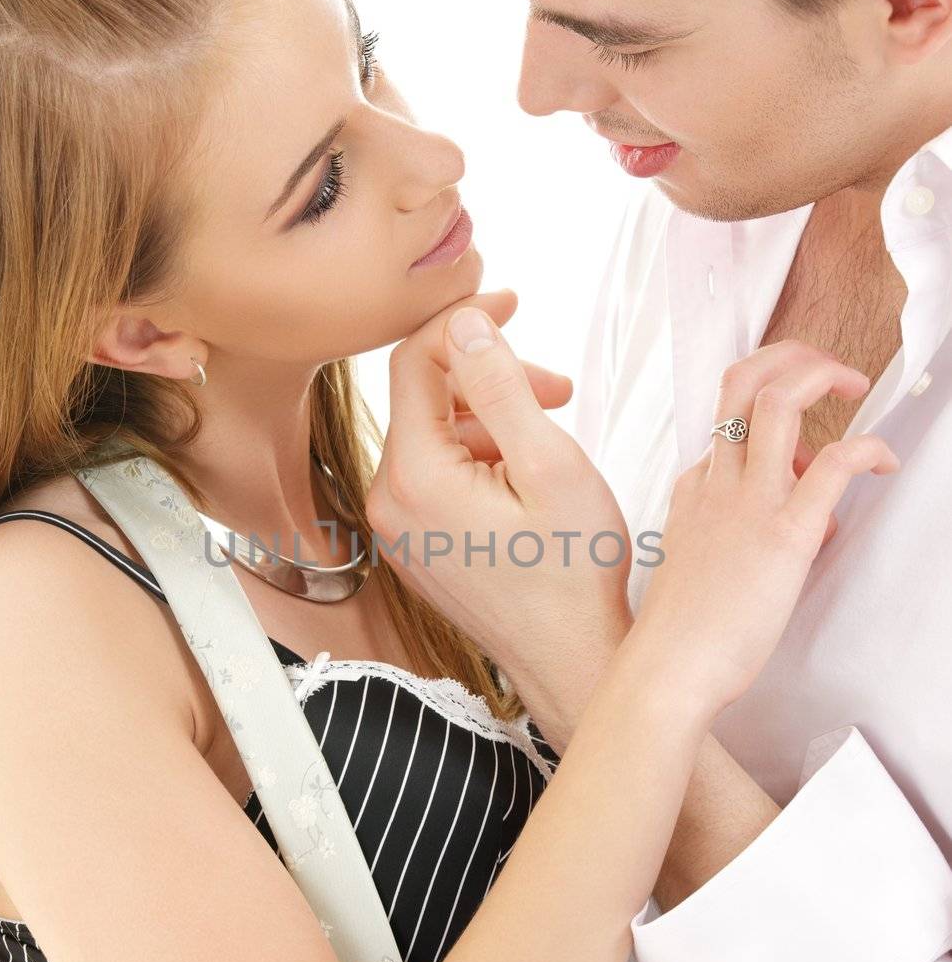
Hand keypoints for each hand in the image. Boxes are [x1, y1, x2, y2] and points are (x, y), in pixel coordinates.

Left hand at [366, 292, 633, 720]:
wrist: (570, 658)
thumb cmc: (573, 572)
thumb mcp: (549, 462)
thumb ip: (501, 383)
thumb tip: (465, 321)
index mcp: (413, 476)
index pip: (415, 361)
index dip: (464, 321)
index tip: (513, 303)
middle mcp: (387, 502)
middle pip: (426, 398)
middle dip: (490, 379)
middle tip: (557, 390)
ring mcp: (397, 528)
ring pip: (434, 436)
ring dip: (491, 419)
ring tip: (550, 441)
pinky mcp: (415, 545)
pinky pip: (435, 475)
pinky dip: (479, 458)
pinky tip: (526, 477)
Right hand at [625, 339, 899, 720]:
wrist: (667, 670)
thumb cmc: (681, 636)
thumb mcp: (699, 571)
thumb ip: (738, 539)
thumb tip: (804, 528)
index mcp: (693, 490)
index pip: (726, 427)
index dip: (769, 427)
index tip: (801, 458)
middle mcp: (717, 482)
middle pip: (742, 383)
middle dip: (790, 358)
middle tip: (826, 371)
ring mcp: (748, 502)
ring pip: (778, 401)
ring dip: (822, 374)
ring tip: (853, 385)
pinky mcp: (785, 533)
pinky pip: (833, 464)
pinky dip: (868, 448)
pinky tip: (884, 462)